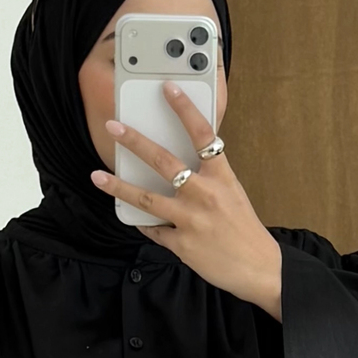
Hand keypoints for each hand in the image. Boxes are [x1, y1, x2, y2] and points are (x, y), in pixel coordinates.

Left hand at [91, 84, 282, 319]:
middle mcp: (205, 194)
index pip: (203, 134)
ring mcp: (191, 220)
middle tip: (114, 127)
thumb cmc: (246, 231)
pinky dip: (143, 223)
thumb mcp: (233, 195)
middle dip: (135, 142)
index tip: (168, 89)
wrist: (260, 268)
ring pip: (146, 198)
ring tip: (98, 177)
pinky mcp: (182, 243)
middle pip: (164, 161)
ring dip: (119, 187)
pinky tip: (133, 217)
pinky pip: (153, 229)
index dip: (185, 110)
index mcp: (222, 177)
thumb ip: (209, 179)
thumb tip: (179, 168)